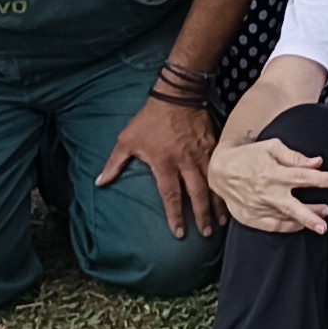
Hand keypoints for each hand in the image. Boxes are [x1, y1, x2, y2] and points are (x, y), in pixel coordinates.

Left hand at [98, 95, 218, 239]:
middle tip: (206, 233)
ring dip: (217, 204)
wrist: (177, 95)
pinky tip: (228, 196)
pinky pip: (219, 169)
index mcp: (164, 164)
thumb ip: (114, 163)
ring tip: (221, 222)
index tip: (180, 233)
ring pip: (212, 184)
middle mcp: (185, 162)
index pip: (171, 196)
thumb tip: (99, 182)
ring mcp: (202, 154)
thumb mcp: (127, 139)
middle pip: (196, 194)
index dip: (175, 216)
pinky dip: (224, 185)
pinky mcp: (213, 146)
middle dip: (202, 216)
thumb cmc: (150, 119)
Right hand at [209, 131, 327, 236]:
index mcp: (273, 173)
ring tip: (321, 221)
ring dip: (304, 220)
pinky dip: (287, 227)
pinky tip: (299, 225)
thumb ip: (295, 157)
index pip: (303, 176)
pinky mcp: (251, 218)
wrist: (220, 171)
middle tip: (327, 217)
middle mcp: (267, 192)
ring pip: (285, 218)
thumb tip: (317, 162)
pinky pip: (273, 226)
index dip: (322, 179)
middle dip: (311, 214)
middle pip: (293, 206)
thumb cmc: (249, 156)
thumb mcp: (272, 148)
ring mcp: (259, 207)